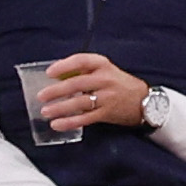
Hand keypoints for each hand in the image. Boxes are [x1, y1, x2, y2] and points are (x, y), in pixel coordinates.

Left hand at [37, 53, 153, 132]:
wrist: (144, 100)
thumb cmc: (119, 84)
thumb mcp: (105, 71)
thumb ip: (83, 72)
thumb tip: (56, 76)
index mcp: (104, 65)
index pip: (82, 61)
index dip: (64, 65)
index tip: (49, 72)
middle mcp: (106, 80)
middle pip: (77, 83)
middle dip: (57, 90)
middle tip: (41, 96)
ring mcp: (107, 97)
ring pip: (80, 102)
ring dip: (60, 107)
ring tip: (46, 111)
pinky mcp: (107, 113)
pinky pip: (85, 118)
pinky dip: (69, 122)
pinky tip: (57, 124)